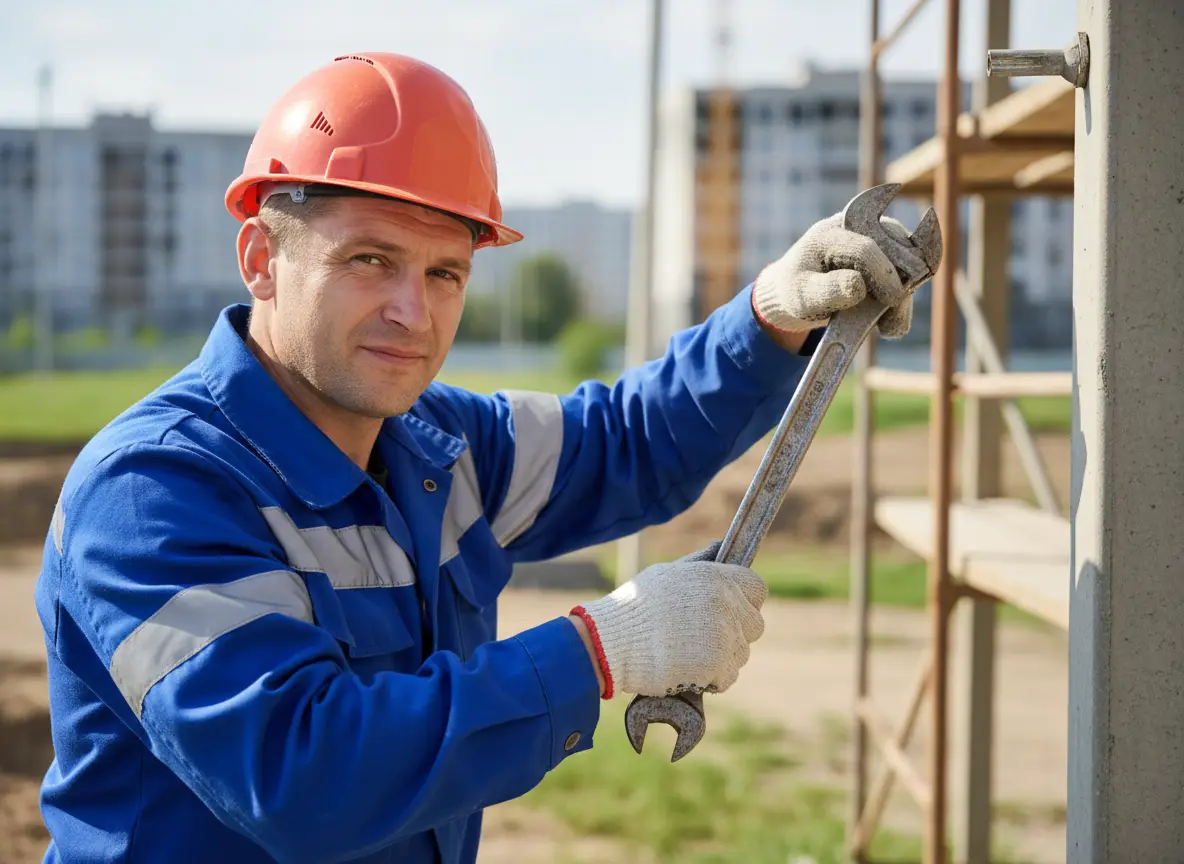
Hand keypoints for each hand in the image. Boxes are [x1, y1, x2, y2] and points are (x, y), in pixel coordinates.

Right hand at [568, 544, 766, 698]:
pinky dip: (712, 679)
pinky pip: (728, 677)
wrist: (612, 642)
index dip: (745, 602)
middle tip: (704, 638)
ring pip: (742, 653)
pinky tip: (687, 669)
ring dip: (722, 657)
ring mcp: (725, 636)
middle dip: (735, 633)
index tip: (730, 612)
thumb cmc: (635, 607)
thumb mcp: (665, 573)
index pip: (757, 589)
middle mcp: (726, 603)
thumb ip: (698, 562)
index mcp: (715, 577)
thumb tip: (719, 546)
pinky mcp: (718, 665)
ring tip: (688, 653)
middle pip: (754, 625)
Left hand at [753, 212, 915, 338]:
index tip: (892, 300)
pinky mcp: (888, 252)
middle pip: (894, 245)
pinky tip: (892, 322)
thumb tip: (859, 286)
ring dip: (906, 292)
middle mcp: (856, 227)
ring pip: (908, 256)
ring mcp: (874, 236)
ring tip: (890, 325)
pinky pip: (910, 268)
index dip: (882, 273)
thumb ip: (826, 290)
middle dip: (900, 283)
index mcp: (829, 234)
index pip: (864, 248)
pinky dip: (905, 296)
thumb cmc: (798, 290)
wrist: (800, 290)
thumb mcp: (801, 296)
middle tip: (892, 320)